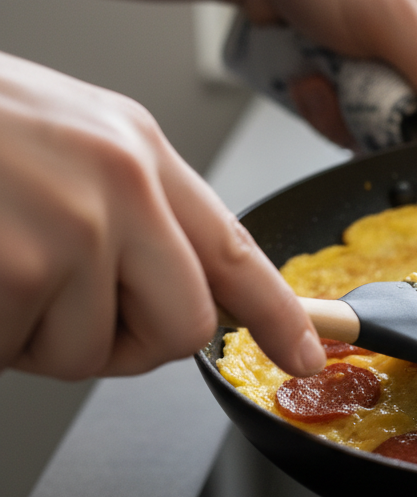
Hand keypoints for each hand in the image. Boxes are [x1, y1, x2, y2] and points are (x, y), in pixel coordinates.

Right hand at [0, 52, 325, 379]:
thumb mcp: (59, 141)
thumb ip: (127, 212)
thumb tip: (169, 290)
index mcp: (136, 150)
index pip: (234, 248)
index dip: (277, 313)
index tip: (307, 355)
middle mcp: (121, 183)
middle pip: (182, 326)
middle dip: (124, 343)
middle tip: (55, 312)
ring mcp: (72, 227)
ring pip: (89, 350)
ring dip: (30, 334)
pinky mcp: (16, 269)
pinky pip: (18, 351)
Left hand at [237, 0, 416, 141]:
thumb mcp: (391, 19)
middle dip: (397, 125)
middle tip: (360, 98)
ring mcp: (404, 71)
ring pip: (399, 134)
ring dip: (354, 119)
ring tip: (326, 79)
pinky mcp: (369, 86)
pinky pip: (362, 127)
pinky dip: (332, 113)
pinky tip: (313, 79)